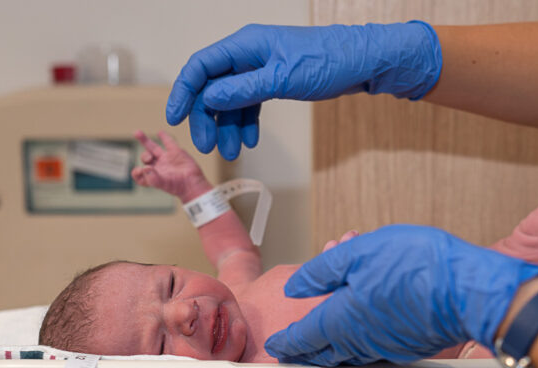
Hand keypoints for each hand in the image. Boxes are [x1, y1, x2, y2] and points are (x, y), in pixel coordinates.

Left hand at [131, 131, 210, 201]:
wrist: (193, 184)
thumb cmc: (178, 187)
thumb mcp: (163, 184)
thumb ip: (152, 177)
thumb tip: (145, 168)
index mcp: (153, 176)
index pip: (140, 174)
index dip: (136, 172)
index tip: (140, 170)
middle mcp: (158, 167)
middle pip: (145, 158)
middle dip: (144, 156)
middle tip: (149, 158)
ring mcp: (166, 159)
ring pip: (153, 148)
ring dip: (144, 140)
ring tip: (137, 133)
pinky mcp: (176, 153)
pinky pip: (168, 143)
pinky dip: (164, 137)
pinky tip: (160, 133)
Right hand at [166, 22, 441, 159]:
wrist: (363, 62)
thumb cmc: (328, 62)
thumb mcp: (282, 78)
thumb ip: (244, 90)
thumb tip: (210, 97)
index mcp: (245, 46)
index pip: (201, 67)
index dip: (184, 92)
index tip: (174, 119)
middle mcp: (248, 54)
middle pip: (213, 87)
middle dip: (207, 117)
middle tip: (207, 147)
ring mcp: (260, 68)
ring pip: (231, 99)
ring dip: (228, 126)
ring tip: (232, 152)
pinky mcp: (273, 81)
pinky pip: (250, 103)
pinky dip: (247, 122)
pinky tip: (249, 140)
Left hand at [265, 225, 537, 365]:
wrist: (471, 291)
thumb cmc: (419, 266)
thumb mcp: (361, 252)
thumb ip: (323, 270)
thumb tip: (296, 285)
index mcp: (343, 319)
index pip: (305, 337)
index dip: (288, 342)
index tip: (276, 346)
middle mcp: (362, 341)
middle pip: (326, 352)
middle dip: (307, 352)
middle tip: (293, 352)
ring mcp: (388, 347)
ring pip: (351, 352)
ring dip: (334, 346)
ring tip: (323, 342)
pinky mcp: (409, 346)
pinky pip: (375, 348)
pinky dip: (361, 340)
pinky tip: (364, 330)